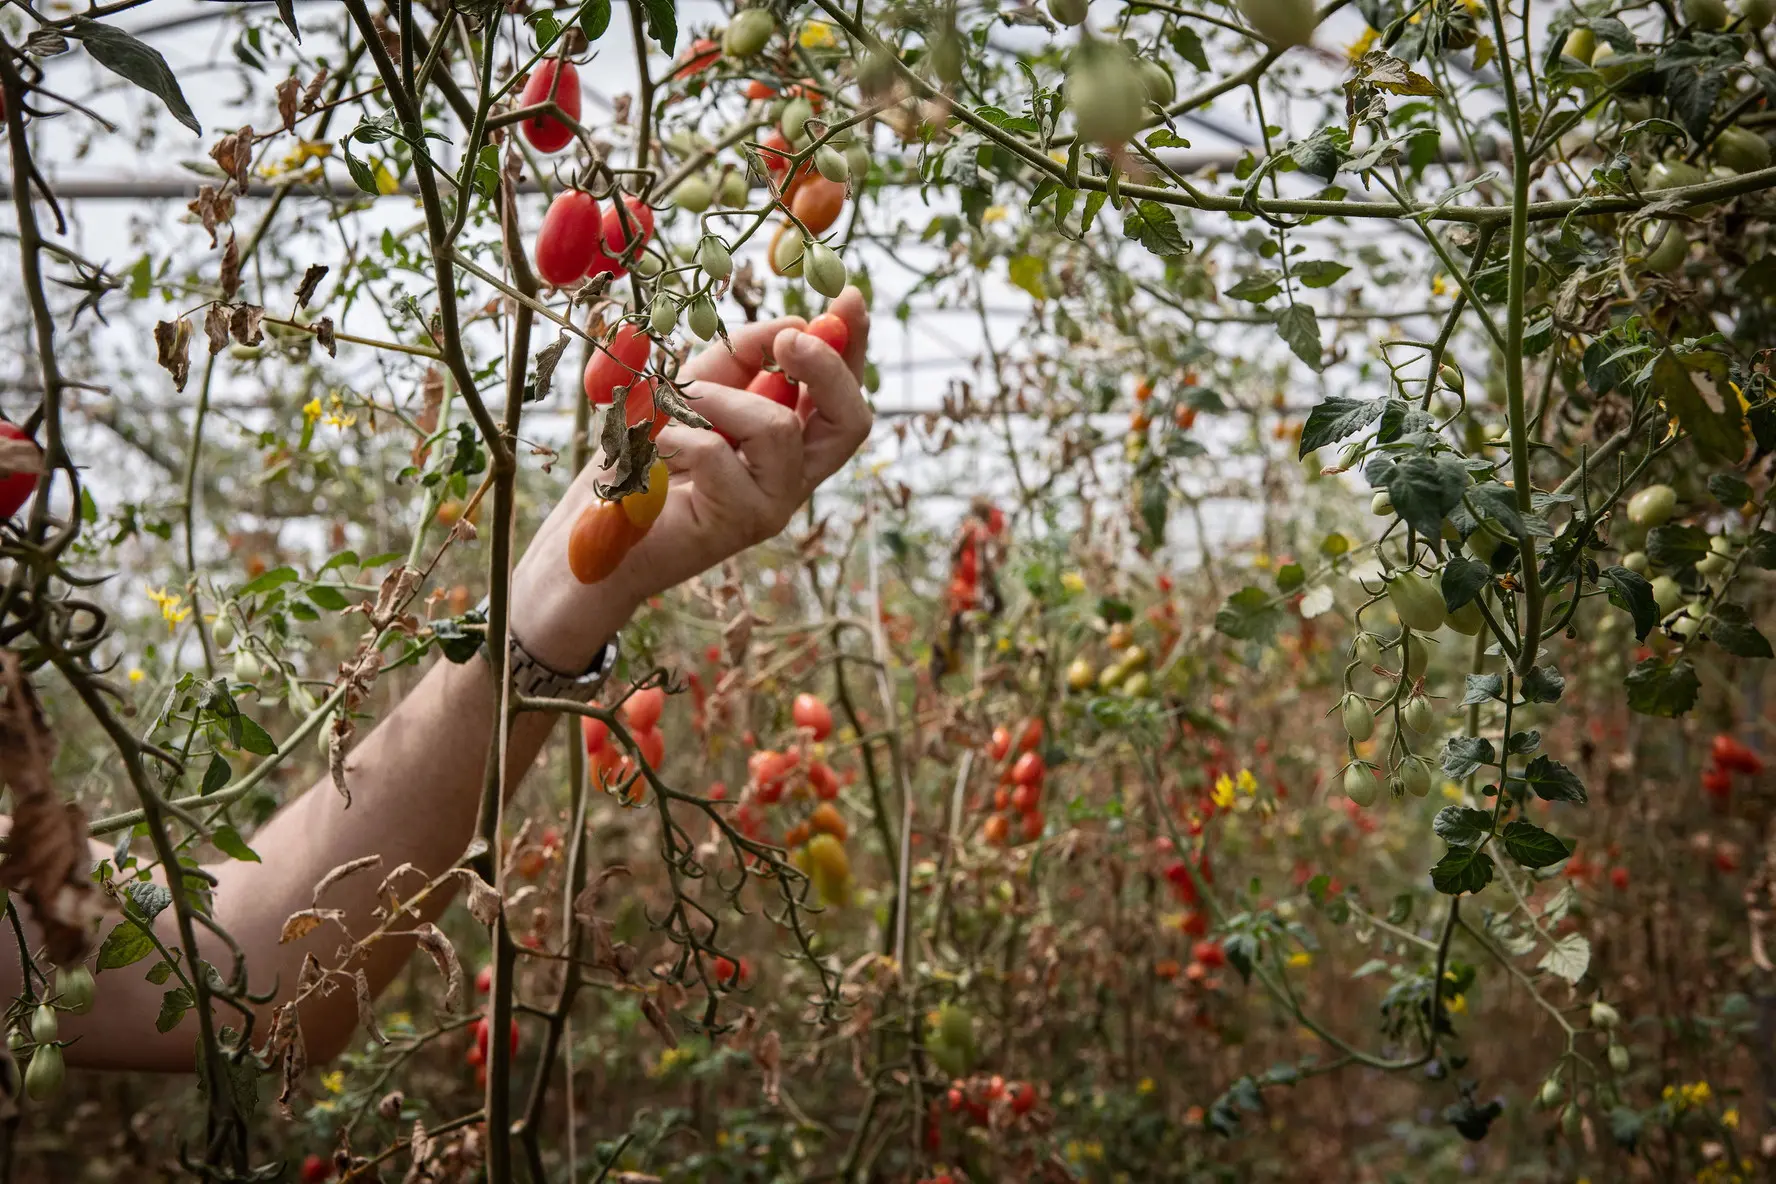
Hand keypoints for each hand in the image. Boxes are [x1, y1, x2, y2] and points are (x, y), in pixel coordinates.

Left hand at [510, 287, 872, 670]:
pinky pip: (721, 455)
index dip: (853, 347)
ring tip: (676, 409)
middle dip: (827, 368)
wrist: (595, 531)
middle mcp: (793, 476)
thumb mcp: (695, 389)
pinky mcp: (739, 524)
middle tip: (790, 338)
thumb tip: (791, 326)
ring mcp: (772, 504)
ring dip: (719, 401)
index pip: (841, 395)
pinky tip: (655, 448)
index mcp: (790, 442)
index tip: (848, 299)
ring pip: (779, 430)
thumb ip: (742, 358)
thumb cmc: (645, 458)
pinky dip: (681, 435)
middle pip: (851, 422)